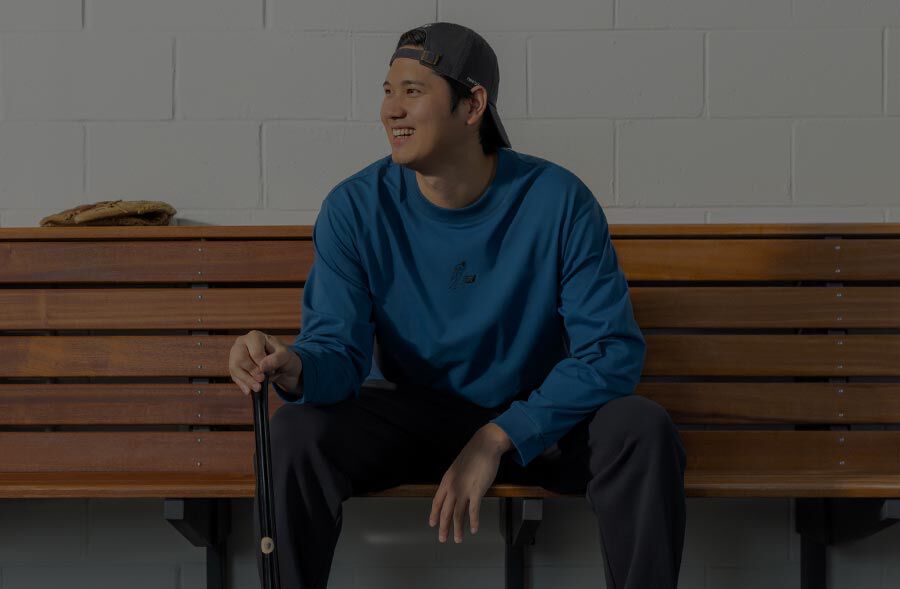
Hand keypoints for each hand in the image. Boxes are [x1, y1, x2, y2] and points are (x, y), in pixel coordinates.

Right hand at [228, 330, 301, 395]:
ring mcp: (236, 355)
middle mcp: (241, 343)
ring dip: (246, 380)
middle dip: (252, 372)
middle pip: (240, 359)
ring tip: (257, 388)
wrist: (280, 364)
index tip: (271, 370)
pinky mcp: (235, 367)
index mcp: (255, 336)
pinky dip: (242, 384)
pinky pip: (235, 376)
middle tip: (262, 380)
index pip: (255, 352)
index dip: (262, 364)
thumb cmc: (282, 356)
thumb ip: (276, 359)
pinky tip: (249, 391)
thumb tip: (262, 366)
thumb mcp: (285, 355)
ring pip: (235, 369)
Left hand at [429, 423, 512, 542]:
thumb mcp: (458, 468)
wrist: (485, 445)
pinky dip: (473, 522)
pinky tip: (473, 529)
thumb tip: (455, 491)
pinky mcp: (477, 491)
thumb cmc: (474, 454)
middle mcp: (452, 487)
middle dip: (443, 527)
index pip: (437, 502)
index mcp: (446, 480)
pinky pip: (473, 511)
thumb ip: (455, 481)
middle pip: (445, 512)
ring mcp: (464, 490)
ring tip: (458, 539)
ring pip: (457, 515)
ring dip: (457, 529)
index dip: (434, 514)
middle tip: (442, 538)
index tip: (433, 524)